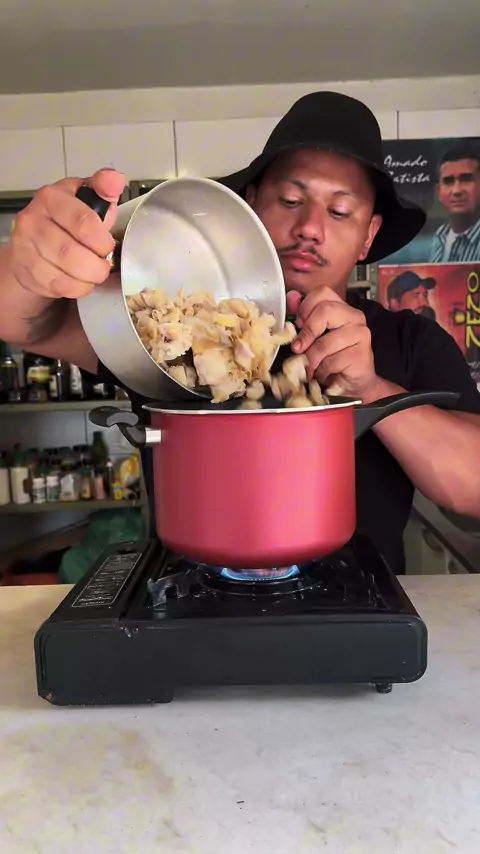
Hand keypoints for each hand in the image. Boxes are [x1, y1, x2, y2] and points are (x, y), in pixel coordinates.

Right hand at [10, 169, 125, 298]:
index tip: (108, 246)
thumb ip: (103, 190)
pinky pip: (57, 287)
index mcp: (52, 198)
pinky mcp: (26, 270)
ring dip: (87, 278)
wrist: (35, 241)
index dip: (102, 241)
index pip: (82, 221)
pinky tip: (81, 281)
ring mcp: (26, 247)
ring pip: (64, 274)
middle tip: (104, 264)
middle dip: (96, 265)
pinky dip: (77, 288)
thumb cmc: (66, 220)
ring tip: (93, 272)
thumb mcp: (86, 199)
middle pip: (71, 253)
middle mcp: (33, 220)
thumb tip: (114, 180)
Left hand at [287, 286, 378, 398]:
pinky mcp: (360, 354)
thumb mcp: (316, 337)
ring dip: (312, 359)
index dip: (305, 307)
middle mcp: (354, 317)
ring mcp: (360, 335)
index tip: (299, 324)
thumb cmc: (334, 358)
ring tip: (312, 367)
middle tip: (298, 348)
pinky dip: (322, 371)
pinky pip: (331, 361)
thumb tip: (291, 298)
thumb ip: (304, 318)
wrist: (353, 382)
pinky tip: (325, 373)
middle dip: (307, 332)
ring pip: (324, 342)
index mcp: (342, 308)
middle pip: (325, 311)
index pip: (322, 292)